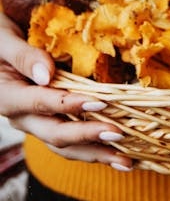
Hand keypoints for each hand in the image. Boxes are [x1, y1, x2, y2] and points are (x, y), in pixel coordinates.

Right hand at [0, 13, 133, 170]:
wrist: (0, 51)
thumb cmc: (0, 40)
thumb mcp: (4, 39)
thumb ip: (24, 57)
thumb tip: (46, 75)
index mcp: (7, 97)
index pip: (41, 103)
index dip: (70, 105)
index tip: (99, 103)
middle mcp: (21, 117)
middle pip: (56, 134)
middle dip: (89, 137)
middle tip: (119, 135)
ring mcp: (36, 124)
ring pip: (66, 147)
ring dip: (97, 154)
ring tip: (126, 161)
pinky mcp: (49, 124)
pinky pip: (72, 142)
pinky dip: (95, 149)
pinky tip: (119, 154)